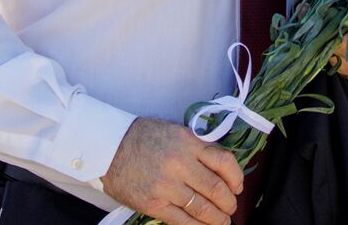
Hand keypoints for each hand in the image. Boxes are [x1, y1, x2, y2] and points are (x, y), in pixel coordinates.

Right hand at [100, 118, 241, 224]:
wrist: (109, 147)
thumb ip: (198, 148)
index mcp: (189, 143)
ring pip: (202, 208)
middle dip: (229, 203)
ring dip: (217, 218)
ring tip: (222, 221)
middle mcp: (181, 164)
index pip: (225, 162)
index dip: (237, 178)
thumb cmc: (144, 138)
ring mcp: (167, 186)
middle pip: (216, 189)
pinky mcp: (154, 204)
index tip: (238, 186)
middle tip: (231, 207)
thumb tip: (221, 169)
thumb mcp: (176, 132)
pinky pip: (182, 220)